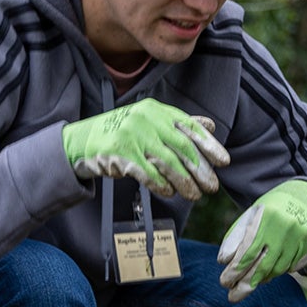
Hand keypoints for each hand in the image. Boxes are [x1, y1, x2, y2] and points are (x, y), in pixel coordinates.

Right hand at [63, 99, 226, 199]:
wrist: (83, 140)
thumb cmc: (124, 133)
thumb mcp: (151, 122)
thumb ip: (179, 125)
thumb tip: (210, 126)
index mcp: (158, 111)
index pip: (190, 127)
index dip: (210, 145)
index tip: (223, 162)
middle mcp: (146, 119)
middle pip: (183, 147)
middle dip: (201, 170)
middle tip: (211, 186)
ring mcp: (132, 135)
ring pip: (168, 163)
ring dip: (184, 182)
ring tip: (193, 195)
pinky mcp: (120, 154)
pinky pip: (148, 173)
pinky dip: (161, 185)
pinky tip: (168, 192)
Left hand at [217, 179, 306, 300]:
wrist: (304, 199)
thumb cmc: (270, 210)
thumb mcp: (250, 217)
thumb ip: (235, 237)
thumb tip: (224, 261)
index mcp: (267, 218)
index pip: (248, 252)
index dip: (235, 270)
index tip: (224, 282)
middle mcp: (286, 229)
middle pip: (263, 266)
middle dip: (245, 284)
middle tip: (233, 296)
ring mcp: (302, 238)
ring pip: (278, 270)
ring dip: (261, 279)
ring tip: (249, 282)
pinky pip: (291, 267)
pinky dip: (277, 272)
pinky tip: (268, 273)